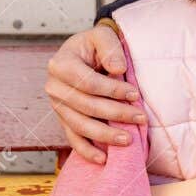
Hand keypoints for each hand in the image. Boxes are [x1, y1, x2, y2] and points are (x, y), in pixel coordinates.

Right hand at [44, 25, 147, 163]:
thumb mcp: (102, 37)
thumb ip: (110, 48)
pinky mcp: (63, 120)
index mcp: (61, 64)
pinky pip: (73, 139)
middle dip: (115, 113)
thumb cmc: (95, 46)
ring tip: (128, 140)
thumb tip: (118, 70)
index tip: (135, 94)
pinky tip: (104, 159)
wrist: (85, 54)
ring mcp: (57, 106)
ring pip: (80, 126)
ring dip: (105, 135)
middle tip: (140, 118)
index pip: (87, 83)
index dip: (112, 90)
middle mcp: (54, 87)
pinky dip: (87, 151)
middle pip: (86, 106)